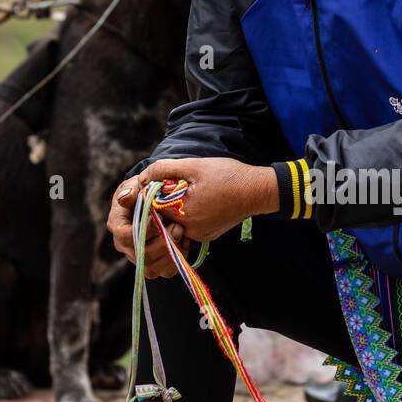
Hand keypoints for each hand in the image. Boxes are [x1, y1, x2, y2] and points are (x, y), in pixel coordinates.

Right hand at [107, 174, 191, 279]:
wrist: (154, 202)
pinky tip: (184, 242)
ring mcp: (139, 258)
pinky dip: (179, 258)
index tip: (158, 218)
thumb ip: (131, 190)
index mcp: (117, 225)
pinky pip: (166, 272)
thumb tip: (128, 196)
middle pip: (142, 256)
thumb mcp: (135, 185)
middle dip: (163, 242)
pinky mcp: (154, 266)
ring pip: (153, 268)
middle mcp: (125, 246)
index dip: (144, 230)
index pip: (125, 236)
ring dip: (171, 252)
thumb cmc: (143, 192)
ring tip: (182, 233)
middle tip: (178, 227)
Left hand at [137, 157, 278, 244]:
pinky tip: (200, 200)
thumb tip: (143, 176)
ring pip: (176, 223)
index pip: (153, 208)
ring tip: (189, 191)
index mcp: (183, 214)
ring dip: (176, 208)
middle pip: (164, 217)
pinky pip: (189, 227)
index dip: (152, 194)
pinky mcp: (209, 236)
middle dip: (164, 201)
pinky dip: (189, 215)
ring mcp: (200, 236)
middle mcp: (190, 231)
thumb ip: (164, 169)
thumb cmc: (228, 175)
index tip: (157, 182)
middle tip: (175, 184)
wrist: (258, 191)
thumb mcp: (193, 166)